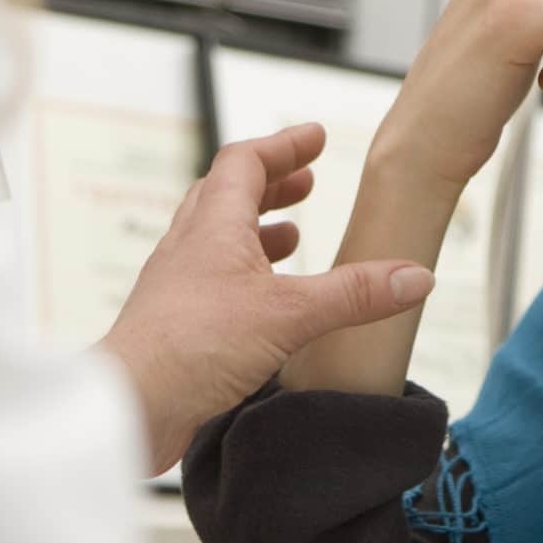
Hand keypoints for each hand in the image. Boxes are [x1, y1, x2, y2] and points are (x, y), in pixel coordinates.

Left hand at [98, 123, 435, 472]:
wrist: (128, 406)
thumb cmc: (192, 347)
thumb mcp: (290, 314)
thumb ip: (354, 294)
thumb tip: (414, 276)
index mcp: (213, 225)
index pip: (245, 162)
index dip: (283, 146)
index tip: (315, 137)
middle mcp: (190, 247)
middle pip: (226, 195)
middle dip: (271, 184)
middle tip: (307, 182)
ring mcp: (178, 285)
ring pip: (217, 240)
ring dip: (256, 231)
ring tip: (293, 240)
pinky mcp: (175, 324)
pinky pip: (212, 282)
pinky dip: (244, 277)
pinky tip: (266, 304)